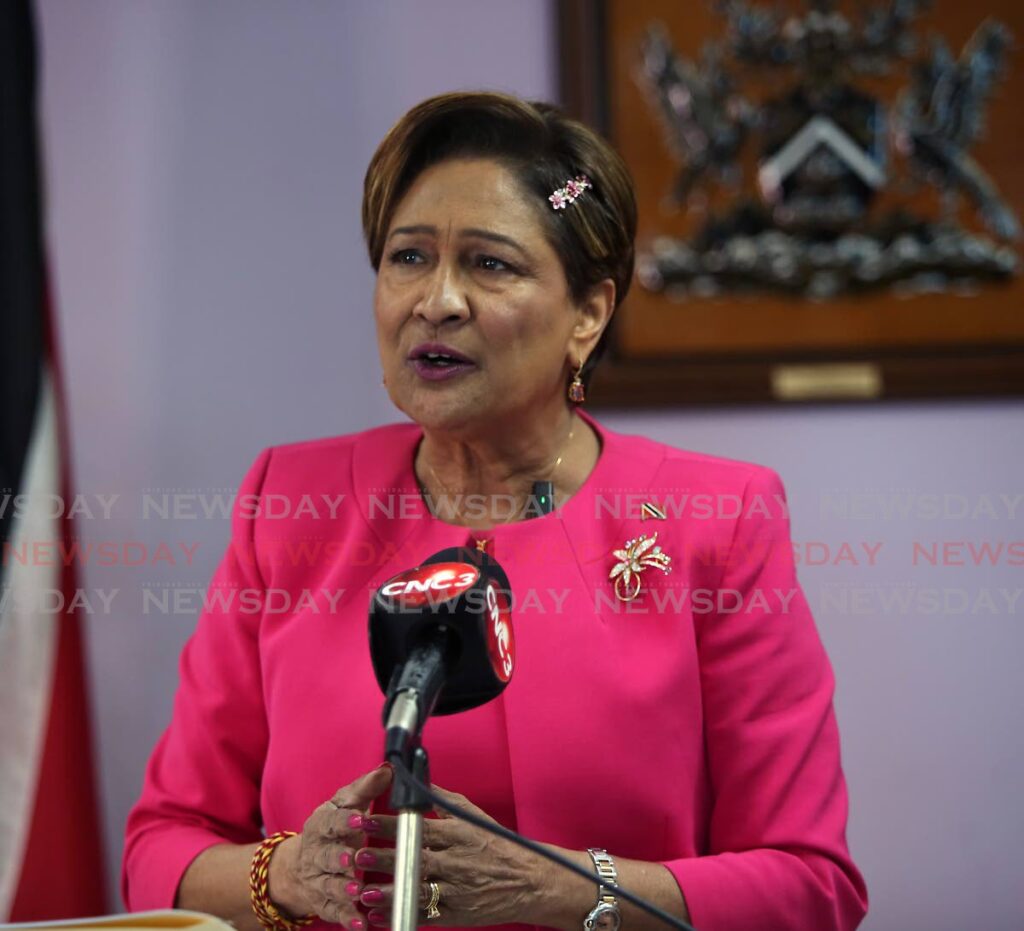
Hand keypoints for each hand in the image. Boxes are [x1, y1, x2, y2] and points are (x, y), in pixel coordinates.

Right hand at [269, 764, 393, 928]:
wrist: (302, 863)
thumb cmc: (333, 827)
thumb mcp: (345, 804)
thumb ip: (366, 788)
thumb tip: (390, 768)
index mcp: (321, 824)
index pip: (331, 821)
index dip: (345, 821)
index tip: (361, 819)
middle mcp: (316, 853)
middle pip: (325, 856)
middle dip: (338, 858)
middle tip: (353, 859)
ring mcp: (318, 880)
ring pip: (327, 885)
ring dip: (341, 889)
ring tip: (356, 891)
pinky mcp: (323, 903)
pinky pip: (334, 913)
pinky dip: (347, 919)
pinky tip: (361, 925)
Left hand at [352, 784, 548, 926]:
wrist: (529, 881)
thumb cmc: (499, 845)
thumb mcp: (474, 816)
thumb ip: (443, 801)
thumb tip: (418, 783)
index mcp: (460, 835)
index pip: (420, 829)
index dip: (391, 825)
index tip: (367, 821)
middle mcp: (457, 862)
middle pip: (415, 859)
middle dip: (385, 857)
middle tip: (359, 854)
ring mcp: (457, 891)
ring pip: (418, 890)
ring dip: (390, 892)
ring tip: (365, 891)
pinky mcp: (457, 914)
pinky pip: (426, 917)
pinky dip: (402, 917)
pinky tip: (380, 916)